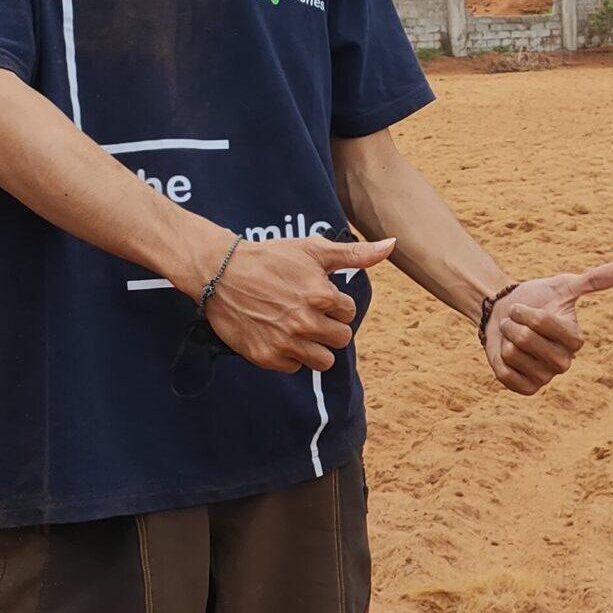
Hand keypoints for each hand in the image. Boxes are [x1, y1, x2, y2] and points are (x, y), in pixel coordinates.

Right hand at [204, 236, 395, 373]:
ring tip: (298, 328)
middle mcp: (304, 322)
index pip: (348, 313)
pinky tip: (278, 335)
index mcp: (320, 295)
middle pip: (341, 339)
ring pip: (323, 361)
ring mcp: (285, 342)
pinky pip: (294, 367)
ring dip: (315, 346)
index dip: (334, 304)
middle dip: (330, 327)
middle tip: (309, 313)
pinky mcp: (266, 357)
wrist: (220, 271)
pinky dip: (290, 355)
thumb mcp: (314, 249)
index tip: (316, 295)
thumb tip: (392, 245)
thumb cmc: (270, 257)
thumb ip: (355, 254)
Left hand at [485, 261, 612, 395]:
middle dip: (512, 324)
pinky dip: (499, 360)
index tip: (523, 308)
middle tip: (515, 322)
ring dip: (505, 339)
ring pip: (512, 353)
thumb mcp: (564, 285)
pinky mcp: (527, 389)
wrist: (503, 315)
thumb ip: (596, 280)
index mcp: (575, 339)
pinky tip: (508, 355)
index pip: (543, 323)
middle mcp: (564, 362)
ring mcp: (546, 378)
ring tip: (512, 336)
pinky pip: (505, 374)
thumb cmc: (537, 299)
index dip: (526, 312)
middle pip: (525, 339)